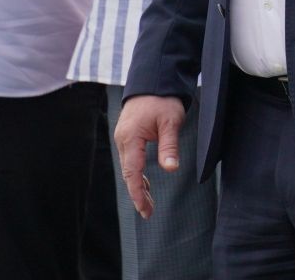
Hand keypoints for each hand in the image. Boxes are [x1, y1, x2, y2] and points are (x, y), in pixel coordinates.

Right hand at [115, 94, 185, 219]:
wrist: (153, 80)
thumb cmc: (162, 99)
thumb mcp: (171, 121)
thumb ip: (169, 146)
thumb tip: (171, 169)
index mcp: (131, 138)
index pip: (133, 172)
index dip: (138, 193)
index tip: (144, 209)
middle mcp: (123, 140)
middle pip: (128, 173)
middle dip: (138, 193)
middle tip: (148, 212)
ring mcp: (124, 137)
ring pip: (129, 167)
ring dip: (137, 184)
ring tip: (148, 203)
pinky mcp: (128, 135)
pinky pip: (131, 159)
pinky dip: (137, 173)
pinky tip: (144, 183)